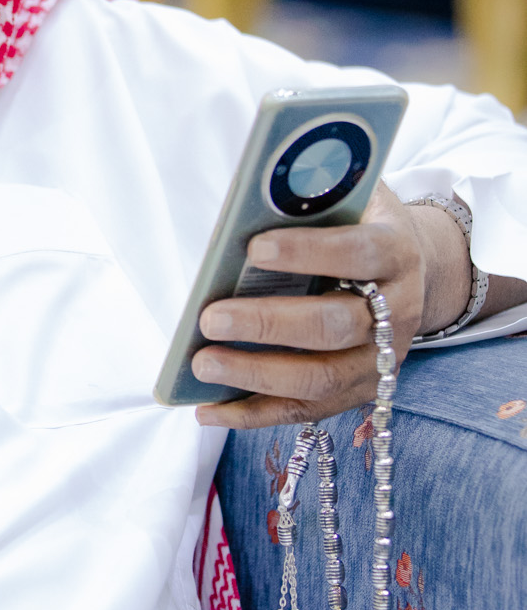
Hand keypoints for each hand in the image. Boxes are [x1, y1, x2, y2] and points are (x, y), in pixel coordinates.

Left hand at [192, 183, 469, 430]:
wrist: (407, 270)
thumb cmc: (357, 225)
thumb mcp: (348, 196)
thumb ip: (311, 197)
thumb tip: (247, 206)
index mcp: (396, 252)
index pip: (357, 253)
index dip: (308, 252)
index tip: (253, 249)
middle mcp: (400, 311)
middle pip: (336, 326)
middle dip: (269, 324)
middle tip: (210, 318)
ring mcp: (384, 359)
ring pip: (322, 378)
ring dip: (256, 374)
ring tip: (202, 364)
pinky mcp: (359, 391)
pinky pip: (305, 410)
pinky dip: (253, 413)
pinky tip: (207, 409)